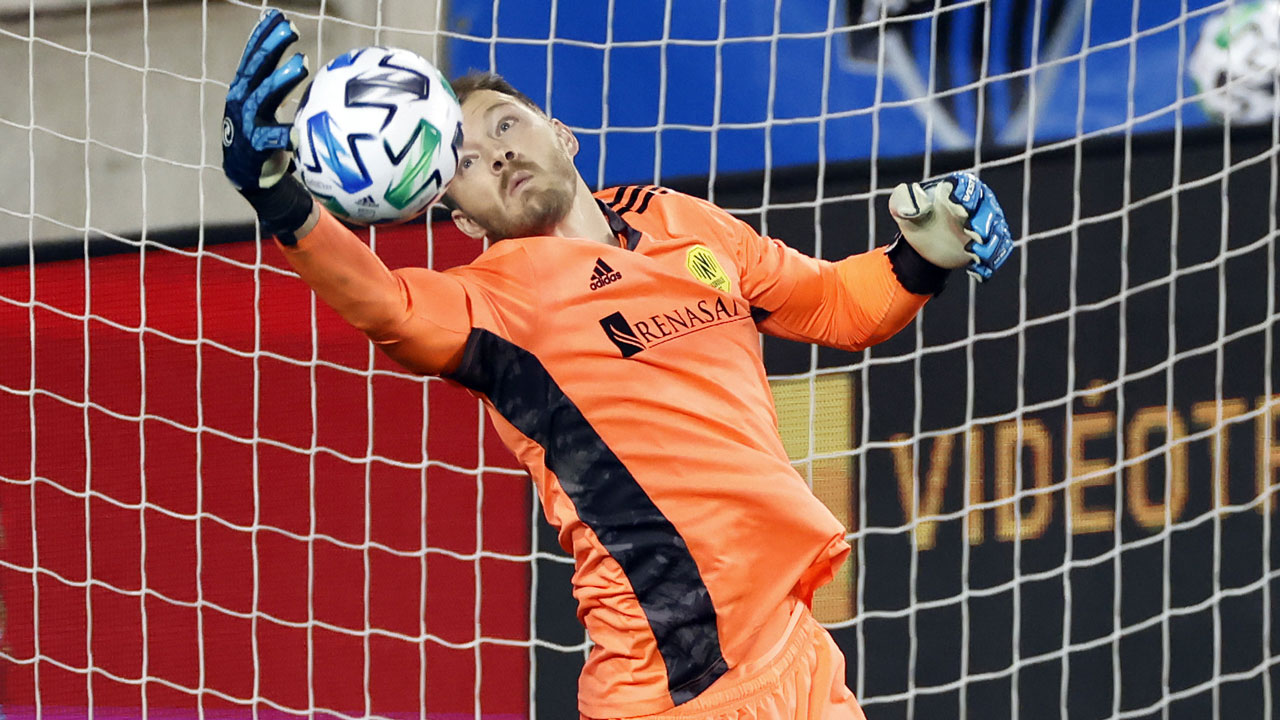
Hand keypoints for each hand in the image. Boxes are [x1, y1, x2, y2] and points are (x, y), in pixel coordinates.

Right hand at [222, 8, 308, 192]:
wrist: (247, 174)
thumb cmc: (262, 134)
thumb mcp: (266, 104)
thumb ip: (278, 82)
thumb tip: (302, 58)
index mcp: (245, 89)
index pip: (254, 56)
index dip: (264, 35)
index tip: (278, 15)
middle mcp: (242, 101)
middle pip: (257, 69)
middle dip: (272, 47)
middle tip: (291, 29)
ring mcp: (247, 122)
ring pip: (264, 97)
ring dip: (282, 79)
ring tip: (302, 64)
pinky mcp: (255, 146)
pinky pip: (273, 139)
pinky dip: (286, 135)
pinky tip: (300, 132)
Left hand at [889, 172, 1013, 281]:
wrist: (922, 241)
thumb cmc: (913, 217)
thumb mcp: (901, 207)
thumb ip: (903, 201)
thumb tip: (914, 207)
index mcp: (957, 190)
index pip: (969, 187)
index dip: (967, 195)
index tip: (959, 206)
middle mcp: (977, 205)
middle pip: (989, 210)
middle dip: (985, 221)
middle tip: (975, 233)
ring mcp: (985, 225)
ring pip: (998, 233)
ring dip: (991, 245)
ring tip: (974, 253)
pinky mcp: (988, 244)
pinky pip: (998, 253)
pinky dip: (991, 263)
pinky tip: (978, 271)